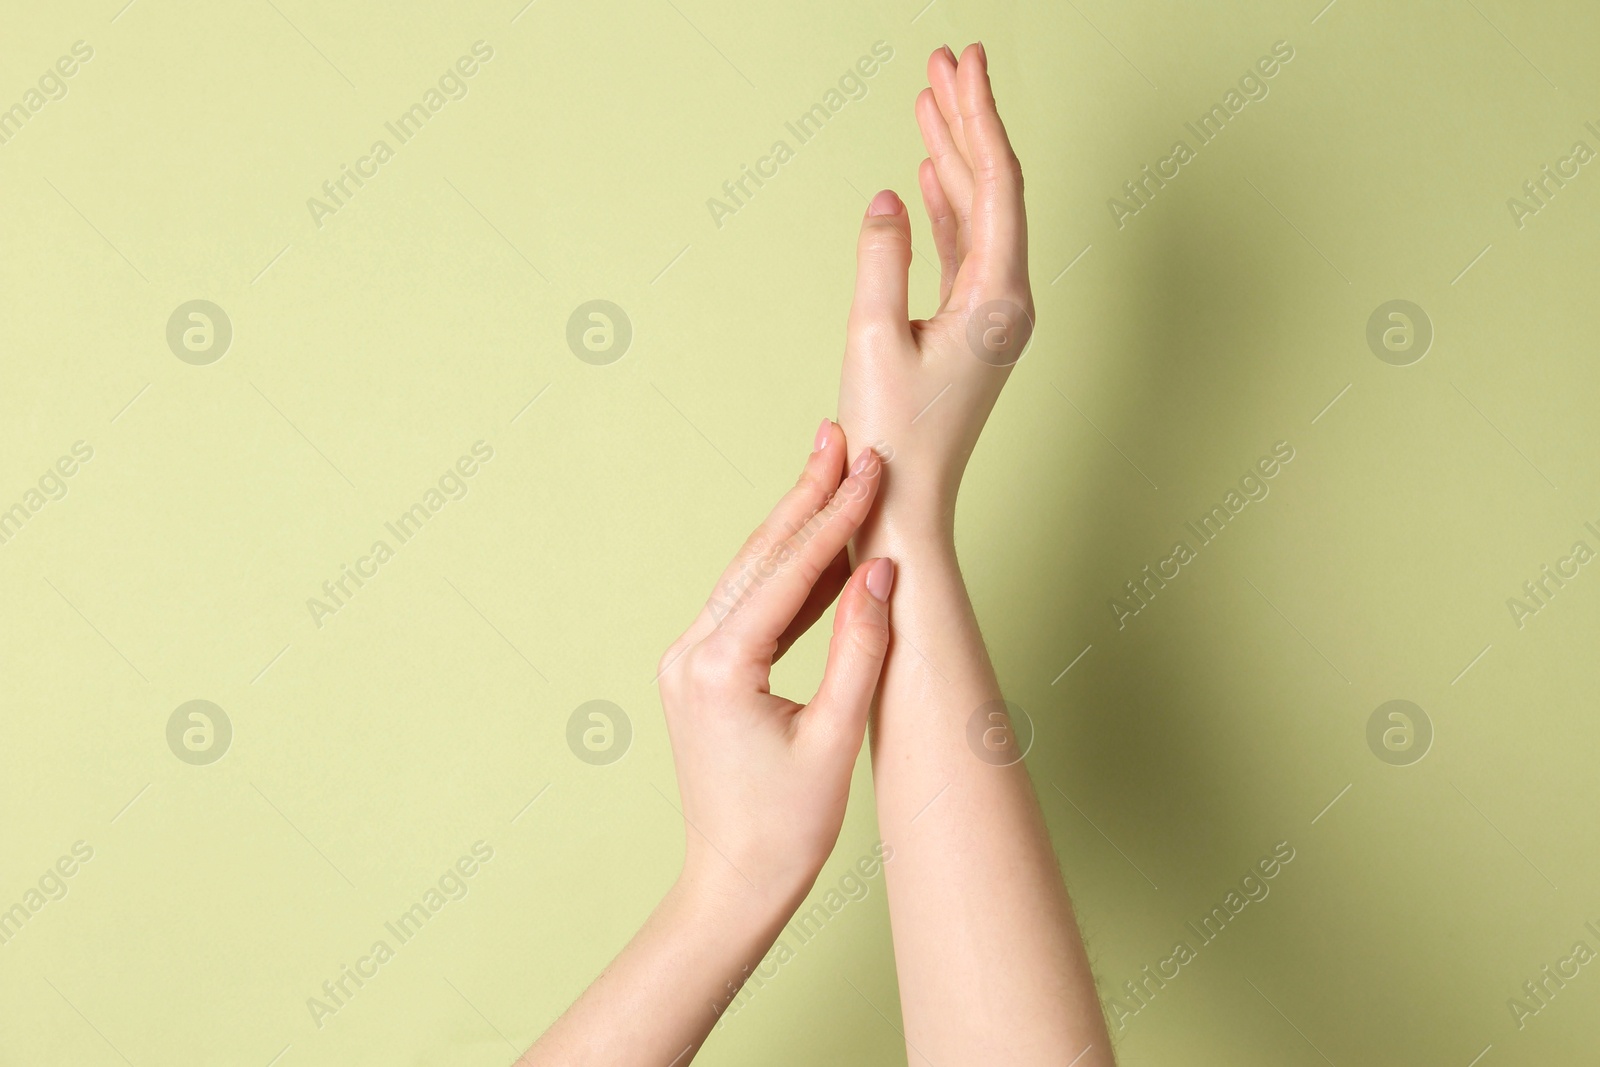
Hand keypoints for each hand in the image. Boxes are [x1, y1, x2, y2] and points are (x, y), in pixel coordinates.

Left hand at [656, 421, 894, 911]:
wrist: (734, 883)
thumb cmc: (786, 828)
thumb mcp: (836, 737)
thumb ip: (860, 648)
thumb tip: (882, 571)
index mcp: (718, 667)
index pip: (786, 571)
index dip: (835, 516)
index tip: (871, 468)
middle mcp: (690, 653)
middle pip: (759, 557)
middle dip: (805, 497)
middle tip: (839, 437)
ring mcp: (689, 660)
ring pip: (750, 575)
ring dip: (795, 527)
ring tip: (833, 471)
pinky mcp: (701, 672)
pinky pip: (748, 607)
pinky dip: (787, 575)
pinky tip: (824, 549)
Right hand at [838, 43, 1031, 543]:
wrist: (906, 501)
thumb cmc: (893, 435)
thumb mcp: (873, 339)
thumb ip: (880, 259)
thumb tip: (887, 197)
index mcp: (999, 297)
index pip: (997, 183)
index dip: (978, 117)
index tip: (964, 62)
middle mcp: (1009, 300)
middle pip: (994, 188)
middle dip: (967, 120)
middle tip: (947, 58)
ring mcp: (993, 315)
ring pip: (978, 214)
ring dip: (954, 156)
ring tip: (931, 98)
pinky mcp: (971, 329)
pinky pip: (964, 249)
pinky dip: (947, 205)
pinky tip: (929, 176)